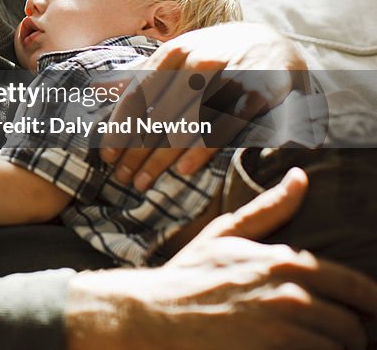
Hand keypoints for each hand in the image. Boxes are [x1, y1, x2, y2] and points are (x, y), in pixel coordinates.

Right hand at [66, 168, 376, 349]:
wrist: (154, 314)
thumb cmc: (188, 276)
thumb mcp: (226, 235)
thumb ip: (270, 209)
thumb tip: (300, 176)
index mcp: (284, 261)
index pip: (356, 287)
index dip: (368, 303)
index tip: (367, 313)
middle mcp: (290, 295)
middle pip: (352, 324)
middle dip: (350, 333)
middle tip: (338, 336)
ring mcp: (283, 330)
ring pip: (338, 347)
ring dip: (333, 349)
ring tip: (317, 346)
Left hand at [100, 22, 307, 190]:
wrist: (274, 43)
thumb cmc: (216, 55)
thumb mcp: (178, 56)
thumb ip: (141, 75)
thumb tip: (97, 89)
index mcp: (174, 52)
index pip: (138, 95)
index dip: (119, 126)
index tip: (106, 154)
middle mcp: (197, 62)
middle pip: (158, 115)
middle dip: (135, 151)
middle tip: (121, 177)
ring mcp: (228, 76)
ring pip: (185, 125)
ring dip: (160, 157)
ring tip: (143, 182)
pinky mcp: (256, 93)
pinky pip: (224, 127)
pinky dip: (202, 149)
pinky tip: (183, 170)